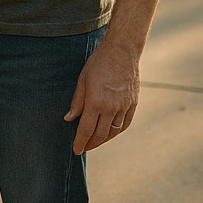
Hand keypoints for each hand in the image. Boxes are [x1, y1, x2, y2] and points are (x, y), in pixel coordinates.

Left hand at [63, 40, 139, 154]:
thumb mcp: (82, 80)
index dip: (80, 142)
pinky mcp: (133, 104)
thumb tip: (68, 119)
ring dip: (103, 139)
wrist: (122, 51)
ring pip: (113, 132)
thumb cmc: (98, 63)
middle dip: (90, 143)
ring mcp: (124, 107)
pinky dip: (117, 131)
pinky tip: (111, 133)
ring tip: (94, 142)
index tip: (76, 150)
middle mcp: (111, 108)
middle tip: (83, 147)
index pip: (86, 130)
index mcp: (95, 102)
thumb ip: (77, 102)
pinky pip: (125, 124)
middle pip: (100, 134)